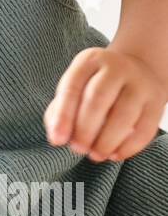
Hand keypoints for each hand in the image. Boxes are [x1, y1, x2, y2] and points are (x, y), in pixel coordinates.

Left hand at [44, 45, 167, 162]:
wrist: (137, 70)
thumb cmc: (96, 85)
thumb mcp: (76, 87)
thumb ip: (60, 110)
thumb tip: (57, 137)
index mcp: (89, 61)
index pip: (72, 87)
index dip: (63, 116)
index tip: (57, 140)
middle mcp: (116, 67)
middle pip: (98, 99)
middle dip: (85, 129)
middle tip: (78, 149)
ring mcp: (140, 83)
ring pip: (124, 115)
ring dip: (107, 141)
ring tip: (96, 155)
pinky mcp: (157, 101)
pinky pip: (145, 128)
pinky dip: (129, 147)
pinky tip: (115, 155)